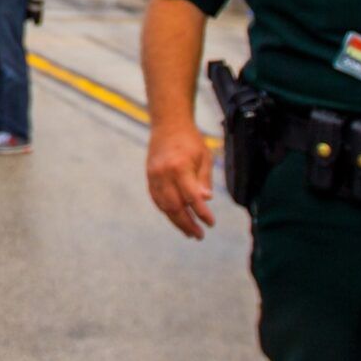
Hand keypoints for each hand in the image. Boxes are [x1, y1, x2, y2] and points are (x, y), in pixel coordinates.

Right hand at [146, 119, 215, 239]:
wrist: (168, 125)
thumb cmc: (190, 140)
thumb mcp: (205, 157)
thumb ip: (204, 179)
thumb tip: (205, 200)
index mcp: (180, 167)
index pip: (192, 197)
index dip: (202, 213)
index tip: (211, 223)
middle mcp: (164, 174)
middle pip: (175, 206)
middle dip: (187, 223)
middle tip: (199, 235)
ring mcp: (153, 176)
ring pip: (164, 205)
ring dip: (176, 221)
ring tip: (189, 232)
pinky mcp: (149, 177)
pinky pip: (156, 199)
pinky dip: (166, 211)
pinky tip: (176, 218)